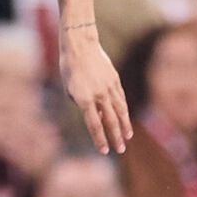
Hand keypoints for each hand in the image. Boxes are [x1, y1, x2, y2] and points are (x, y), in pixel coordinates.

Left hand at [61, 26, 132, 155]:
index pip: (94, 124)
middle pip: (110, 121)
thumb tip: (96, 114)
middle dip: (115, 137)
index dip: (99, 139)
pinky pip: (121, 99)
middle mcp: (98, 95)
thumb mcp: (69, 89)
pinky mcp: (115, 80)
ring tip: (127, 138)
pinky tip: (126, 119)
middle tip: (120, 150)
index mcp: (84, 99)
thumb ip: (81, 103)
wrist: (80, 45)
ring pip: (120, 111)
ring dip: (124, 126)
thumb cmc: (69, 68)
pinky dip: (124, 110)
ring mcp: (109, 87)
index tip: (104, 150)